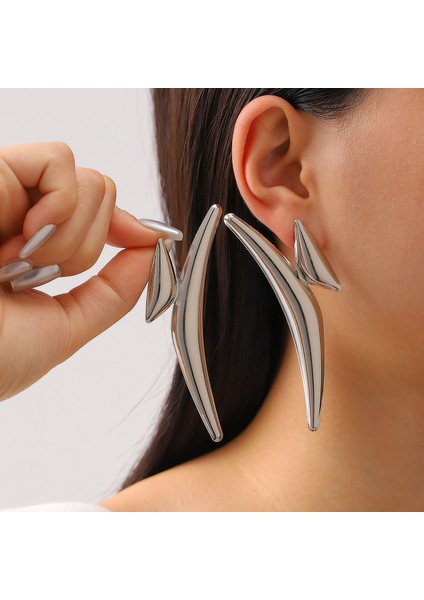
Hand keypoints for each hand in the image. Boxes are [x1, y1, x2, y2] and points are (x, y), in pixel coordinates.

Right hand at [0, 142, 168, 400]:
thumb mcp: (66, 327)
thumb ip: (113, 292)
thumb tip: (151, 248)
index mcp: (34, 248)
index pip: (96, 214)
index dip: (126, 225)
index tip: (150, 240)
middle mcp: (20, 216)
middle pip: (101, 195)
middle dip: (88, 246)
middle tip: (41, 274)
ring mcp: (4, 192)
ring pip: (86, 181)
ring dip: (71, 236)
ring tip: (21, 262)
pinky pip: (57, 160)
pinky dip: (60, 203)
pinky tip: (25, 235)